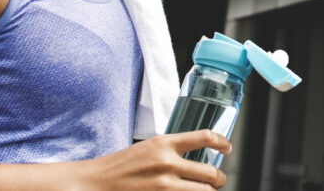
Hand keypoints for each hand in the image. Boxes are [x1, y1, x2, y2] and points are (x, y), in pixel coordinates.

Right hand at [74, 130, 230, 189]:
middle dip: (219, 180)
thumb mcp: (149, 147)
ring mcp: (163, 185)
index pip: (204, 137)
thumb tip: (197, 156)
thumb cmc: (121, 165)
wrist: (95, 183)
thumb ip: (172, 150)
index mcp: (165, 143)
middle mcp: (167, 163)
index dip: (222, 142)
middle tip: (218, 181)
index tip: (227, 147)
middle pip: (210, 174)